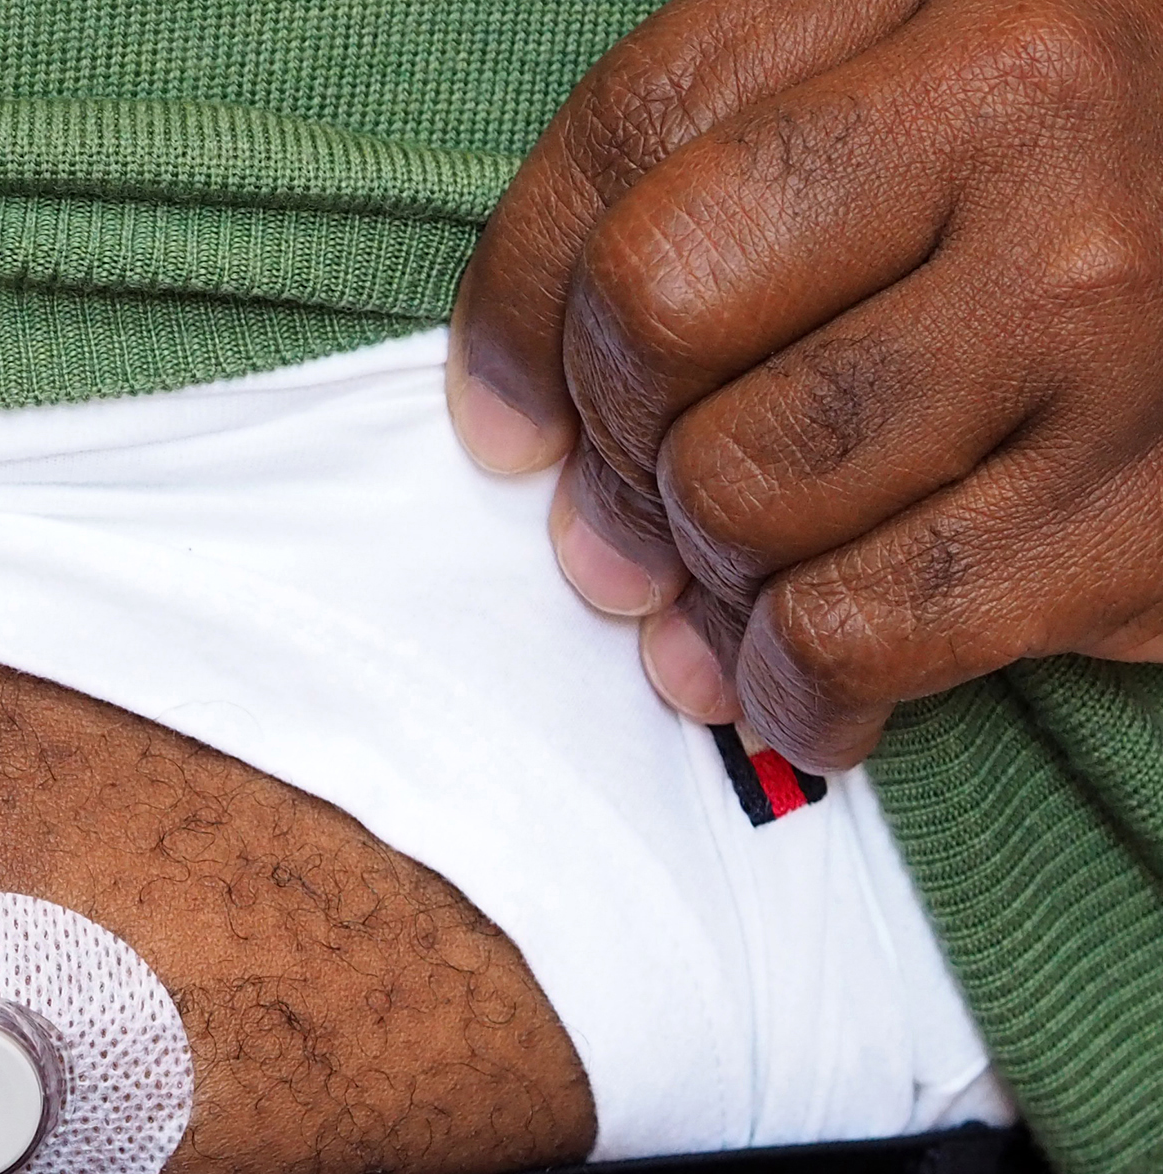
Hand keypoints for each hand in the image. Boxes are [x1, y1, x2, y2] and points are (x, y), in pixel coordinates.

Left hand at [448, 0, 1162, 769]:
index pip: (633, 145)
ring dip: (694, 576)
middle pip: (662, 318)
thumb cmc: (1130, 159)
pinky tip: (800, 682)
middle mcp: (1044, 128)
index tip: (502, 411)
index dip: (516, 302)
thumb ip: (745, 144)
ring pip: (747, 490)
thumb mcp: (951, 60)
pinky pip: (868, 629)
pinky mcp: (1161, 506)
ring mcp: (1115, 322)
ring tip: (713, 595)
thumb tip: (524, 418)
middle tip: (617, 518)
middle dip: (608, 448)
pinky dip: (794, 686)